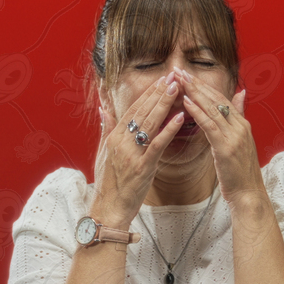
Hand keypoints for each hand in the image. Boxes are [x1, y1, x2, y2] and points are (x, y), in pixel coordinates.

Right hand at [91, 72, 186, 226]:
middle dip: (159, 92)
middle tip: (174, 76)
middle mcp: (121, 142)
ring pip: (150, 123)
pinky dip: (168, 130)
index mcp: (113, 137)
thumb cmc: (109, 182)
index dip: (148, 93)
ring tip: (177, 88)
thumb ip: (105, 128)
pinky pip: (157, 145)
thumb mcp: (103, 152)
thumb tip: (103, 107)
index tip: (161, 79)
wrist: (110, 208)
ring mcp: (131, 154)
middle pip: (142, 112)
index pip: (133, 109)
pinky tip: (180, 117)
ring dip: (164, 104)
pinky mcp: (142, 167)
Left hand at [176, 67, 265, 203]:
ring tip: (179, 80)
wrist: (248, 194)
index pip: (221, 98)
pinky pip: (209, 125)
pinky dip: (197, 111)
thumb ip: (239, 117)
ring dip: (194, 92)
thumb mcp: (241, 142)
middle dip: (196, 83)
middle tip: (179, 70)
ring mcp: (234, 136)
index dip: (204, 85)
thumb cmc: (240, 172)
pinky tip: (185, 102)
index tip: (189, 74)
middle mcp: (240, 126)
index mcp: (242, 124)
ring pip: (212, 108)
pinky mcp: (226, 147)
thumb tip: (241, 95)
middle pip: (216, 98)